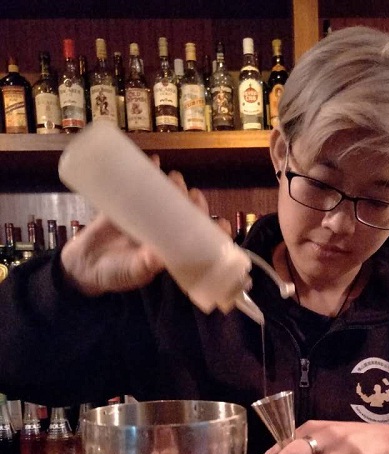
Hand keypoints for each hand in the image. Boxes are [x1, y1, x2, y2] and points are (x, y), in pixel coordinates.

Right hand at [60, 158, 216, 295]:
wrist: (83, 264)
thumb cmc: (115, 274)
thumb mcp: (134, 272)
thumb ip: (145, 265)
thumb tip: (159, 256)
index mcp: (173, 248)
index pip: (199, 238)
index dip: (213, 229)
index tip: (222, 222)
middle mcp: (164, 230)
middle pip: (187, 212)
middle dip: (194, 202)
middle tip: (191, 194)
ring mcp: (147, 215)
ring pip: (168, 196)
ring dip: (175, 185)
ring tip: (174, 178)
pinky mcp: (128, 203)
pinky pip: (140, 184)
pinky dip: (147, 170)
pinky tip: (154, 160)